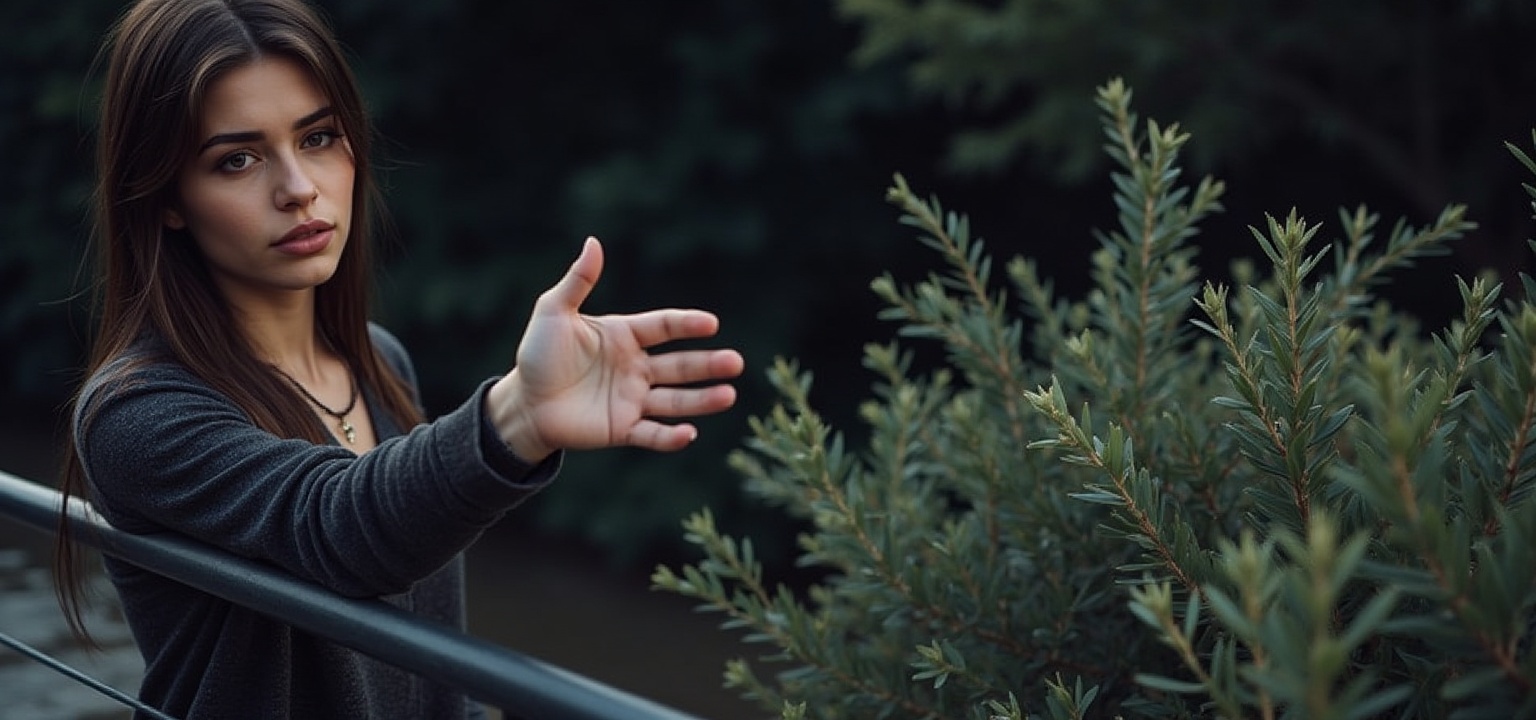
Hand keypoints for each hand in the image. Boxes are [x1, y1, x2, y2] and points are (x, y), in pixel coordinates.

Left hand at [487, 237, 744, 460]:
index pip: (663, 327)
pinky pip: (652, 434)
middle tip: (735, 363)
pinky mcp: (622, 429)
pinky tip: (690, 433)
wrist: (523, 404)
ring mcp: (632, 400)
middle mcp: (635, 368)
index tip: (711, 324)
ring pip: (675, 400)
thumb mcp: (554, 312)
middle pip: (679, 365)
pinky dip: (671, 437)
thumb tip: (594, 242)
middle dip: (707, 365)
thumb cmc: (538, 355)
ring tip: (729, 395)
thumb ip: (577, 281)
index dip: (687, 325)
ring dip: (702, 400)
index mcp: (624, 336)